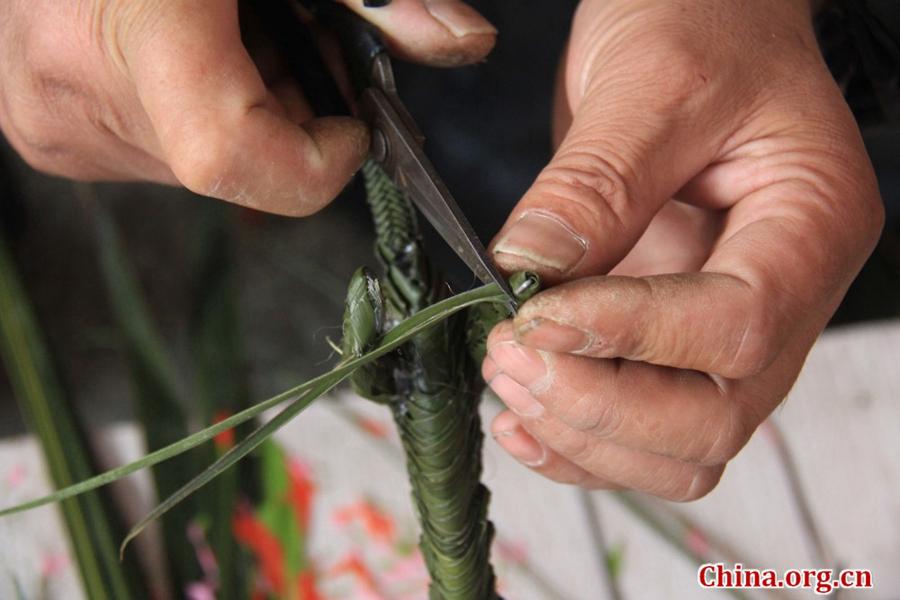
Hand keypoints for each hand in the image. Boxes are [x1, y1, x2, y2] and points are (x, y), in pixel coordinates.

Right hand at [0, 0, 494, 214]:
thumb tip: (469, 44)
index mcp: (129, 33)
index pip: (237, 160)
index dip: (317, 160)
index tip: (351, 126)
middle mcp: (78, 98)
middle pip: (241, 166)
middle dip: (292, 115)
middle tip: (286, 40)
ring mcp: (57, 123)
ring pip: (207, 163)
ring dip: (248, 108)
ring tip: (228, 29)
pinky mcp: (50, 131)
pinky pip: (161, 149)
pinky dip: (201, 109)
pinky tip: (190, 46)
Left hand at [483, 0, 883, 498]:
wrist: (700, 19)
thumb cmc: (704, 23)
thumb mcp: (651, 79)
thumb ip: (596, 182)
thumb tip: (531, 268)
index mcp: (810, 225)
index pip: (737, 326)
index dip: (630, 335)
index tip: (536, 315)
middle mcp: (783, 294)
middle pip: (715, 418)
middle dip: (601, 407)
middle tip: (512, 357)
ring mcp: (725, 327)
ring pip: (680, 448)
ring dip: (584, 434)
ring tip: (507, 375)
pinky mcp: (670, 338)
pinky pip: (643, 431)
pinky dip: (579, 441)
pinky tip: (522, 420)